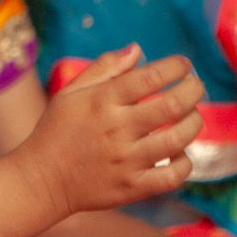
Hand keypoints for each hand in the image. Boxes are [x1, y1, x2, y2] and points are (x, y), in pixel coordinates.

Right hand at [16, 44, 204, 214]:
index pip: (150, 76)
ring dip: (194, 123)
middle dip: (193, 89)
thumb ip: (104, 68)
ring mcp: (126, 161)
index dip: (175, 67)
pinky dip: (185, 163)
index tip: (184, 64)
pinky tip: (180, 152)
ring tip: (192, 116)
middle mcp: (117, 129)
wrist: (41, 179)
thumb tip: (138, 48)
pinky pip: (172, 176)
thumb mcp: (71, 92)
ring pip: (178, 139)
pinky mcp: (132, 188)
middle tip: (196, 85)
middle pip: (172, 105)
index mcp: (102, 101)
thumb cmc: (56, 130)